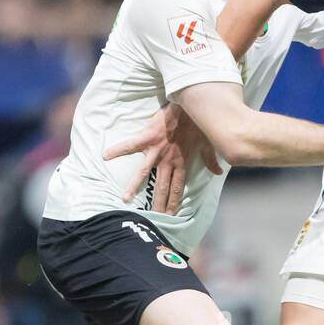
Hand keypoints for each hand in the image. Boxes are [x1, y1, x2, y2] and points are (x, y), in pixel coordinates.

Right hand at [102, 105, 221, 213]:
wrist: (191, 106)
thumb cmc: (199, 124)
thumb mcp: (208, 144)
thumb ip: (210, 160)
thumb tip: (218, 172)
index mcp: (181, 163)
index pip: (177, 188)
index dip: (173, 202)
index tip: (170, 215)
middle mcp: (168, 160)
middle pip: (162, 186)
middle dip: (157, 203)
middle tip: (152, 218)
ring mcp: (156, 150)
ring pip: (144, 172)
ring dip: (134, 186)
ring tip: (125, 199)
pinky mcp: (147, 138)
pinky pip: (130, 145)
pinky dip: (118, 149)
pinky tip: (105, 156)